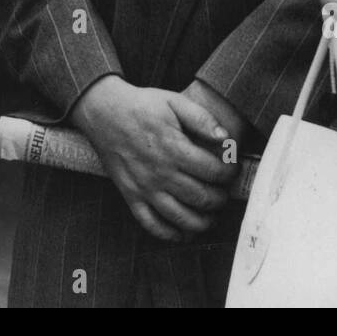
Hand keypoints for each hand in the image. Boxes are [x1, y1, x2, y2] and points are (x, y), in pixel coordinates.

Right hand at [72, 76, 235, 241]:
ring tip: (211, 218)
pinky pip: (151, 224)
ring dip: (201, 223)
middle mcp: (161, 172)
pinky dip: (169, 234)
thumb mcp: (174, 101)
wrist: (104, 112)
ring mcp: (144, 187)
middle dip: (220, 200)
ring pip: (180, 217)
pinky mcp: (130, 196)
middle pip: (201, 198)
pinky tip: (182, 233)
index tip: (232, 171)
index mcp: (174, 149)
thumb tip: (225, 137)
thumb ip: (201, 118)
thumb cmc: (142, 105)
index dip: (229, 174)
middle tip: (224, 195)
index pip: (213, 171)